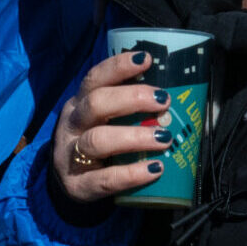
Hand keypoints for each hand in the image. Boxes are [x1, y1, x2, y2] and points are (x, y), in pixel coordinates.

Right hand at [47, 50, 173, 204]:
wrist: (70, 183)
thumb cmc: (98, 142)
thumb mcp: (103, 119)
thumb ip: (128, 107)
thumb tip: (176, 94)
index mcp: (79, 103)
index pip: (95, 78)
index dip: (119, 67)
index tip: (147, 59)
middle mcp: (72, 125)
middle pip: (96, 104)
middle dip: (131, 98)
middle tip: (163, 101)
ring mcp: (71, 155)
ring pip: (98, 140)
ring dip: (134, 137)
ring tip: (164, 138)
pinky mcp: (78, 185)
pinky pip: (105, 179)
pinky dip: (132, 173)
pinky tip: (155, 169)